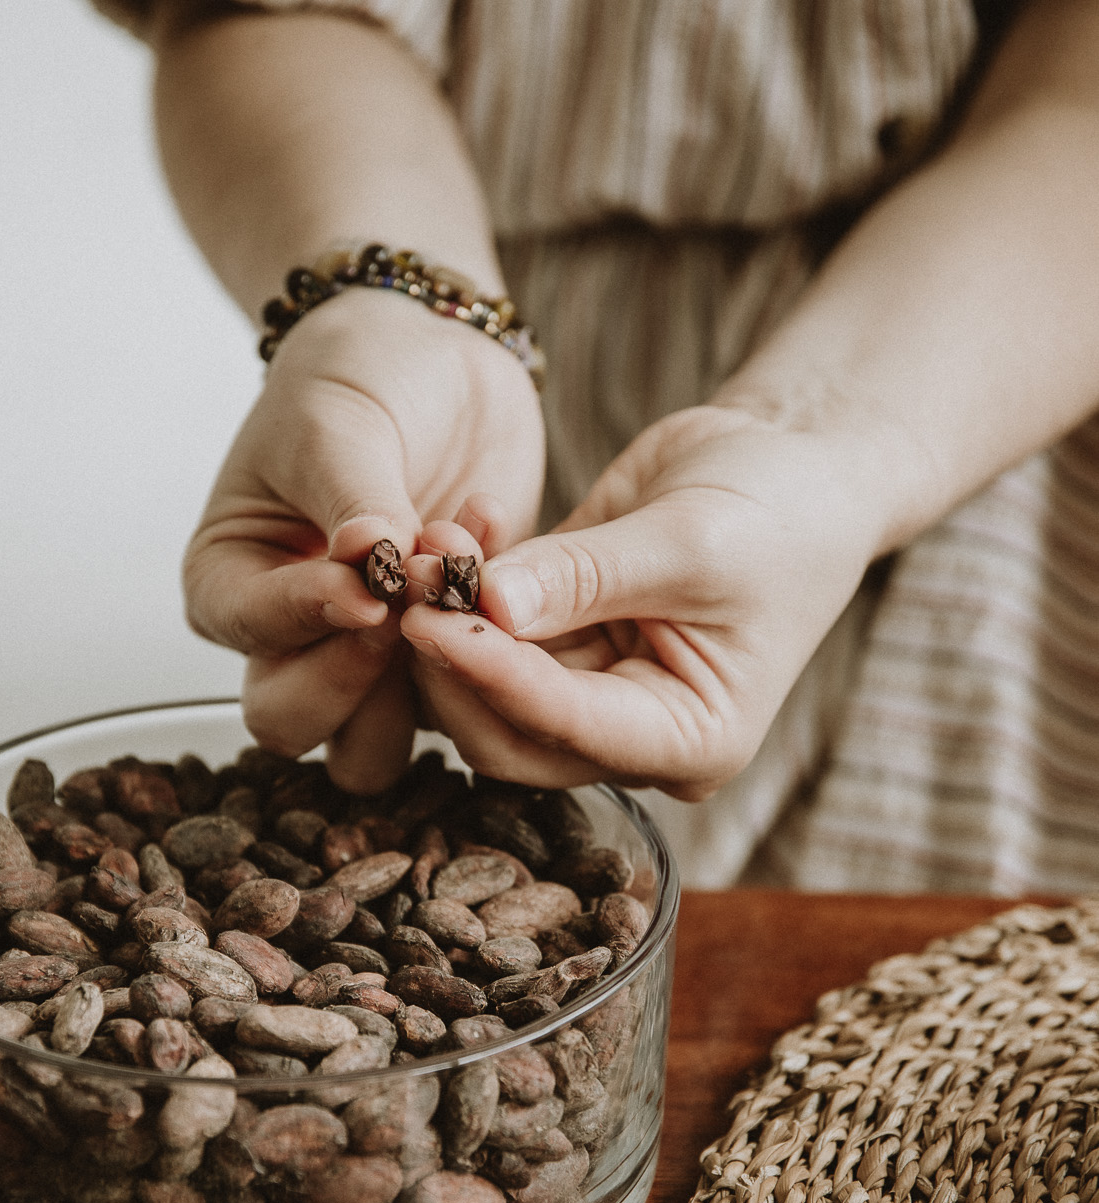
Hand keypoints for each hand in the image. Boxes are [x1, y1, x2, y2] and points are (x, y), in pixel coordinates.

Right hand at [181, 288, 543, 787]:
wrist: (439, 359)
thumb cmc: (356, 379)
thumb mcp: (336, 422)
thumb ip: (354, 499)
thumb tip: (368, 559)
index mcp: (231, 582)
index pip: (250, 635)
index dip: (308, 618)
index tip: (365, 584)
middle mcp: (289, 639)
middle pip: (292, 720)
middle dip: (355, 675)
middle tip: (413, 599)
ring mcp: (367, 661)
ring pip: (372, 746)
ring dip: (423, 677)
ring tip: (460, 570)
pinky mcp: (442, 661)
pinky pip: (460, 696)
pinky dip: (485, 631)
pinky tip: (489, 527)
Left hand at [400, 405, 902, 795]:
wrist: (797, 462)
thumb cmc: (778, 507)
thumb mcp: (690, 537)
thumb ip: (586, 576)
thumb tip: (487, 604)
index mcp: (690, 740)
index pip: (567, 724)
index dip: (490, 674)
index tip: (425, 620)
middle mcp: (634, 737)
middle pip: (508, 730)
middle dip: (452, 659)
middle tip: (405, 578)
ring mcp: (593, 695)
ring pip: (485, 686)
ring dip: (446, 620)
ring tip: (422, 543)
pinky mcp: (561, 646)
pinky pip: (492, 635)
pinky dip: (464, 590)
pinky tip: (447, 531)